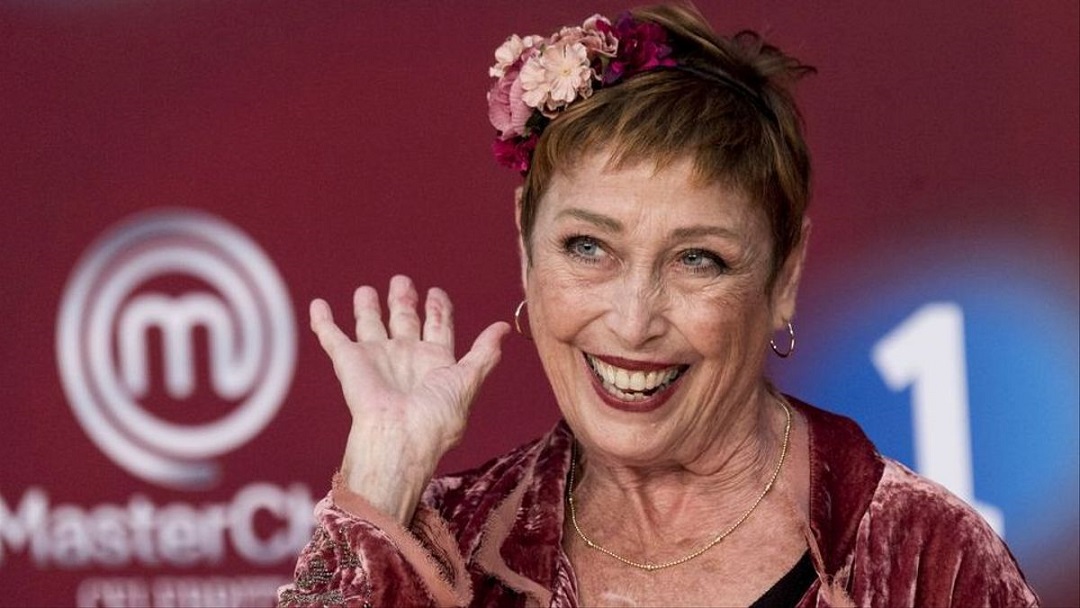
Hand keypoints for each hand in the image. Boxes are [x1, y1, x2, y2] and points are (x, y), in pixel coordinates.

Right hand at [310, 275, 510, 521]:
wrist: (399, 438)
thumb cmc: (436, 417)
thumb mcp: (468, 381)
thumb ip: (484, 353)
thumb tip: (505, 327)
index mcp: (434, 362)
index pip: (438, 327)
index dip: (438, 309)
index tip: (436, 292)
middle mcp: (405, 358)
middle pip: (404, 321)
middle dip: (404, 301)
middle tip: (402, 281)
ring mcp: (376, 358)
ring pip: (369, 324)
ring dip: (367, 307)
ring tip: (366, 290)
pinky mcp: (348, 361)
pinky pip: (332, 336)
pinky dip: (324, 321)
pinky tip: (319, 304)